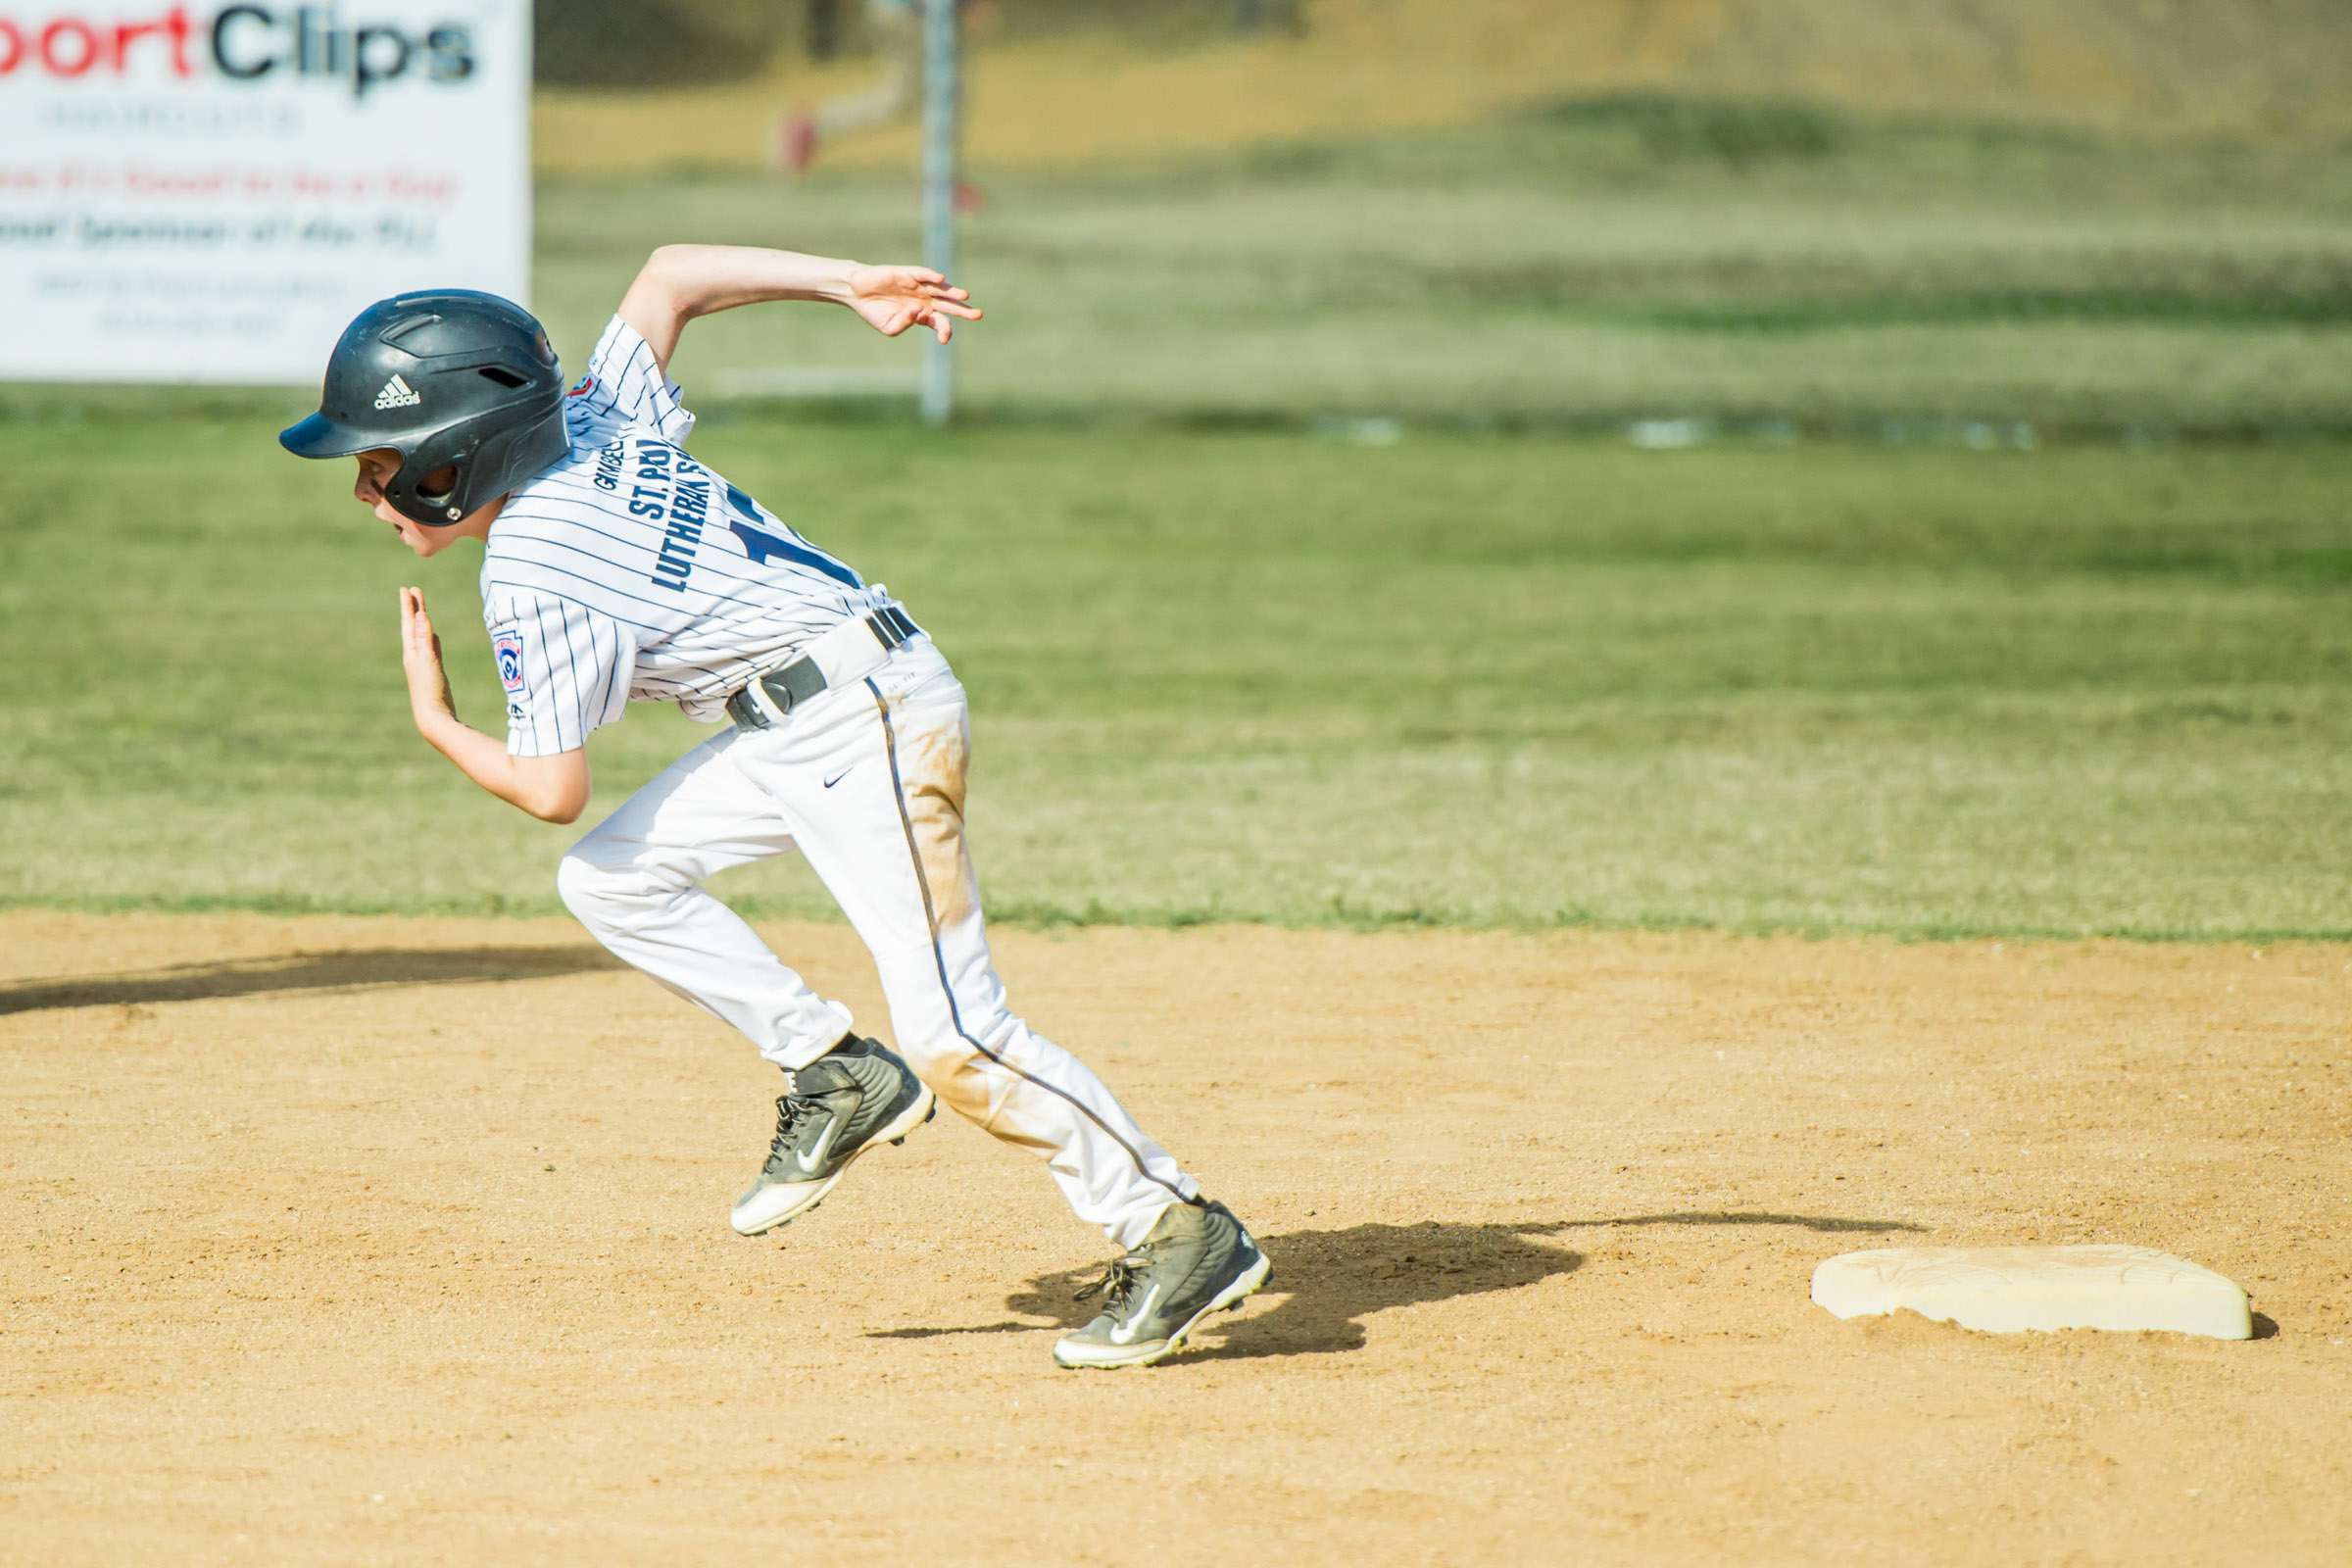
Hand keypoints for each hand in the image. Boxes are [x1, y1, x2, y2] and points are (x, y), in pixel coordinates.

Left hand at [399, 586, 456, 726]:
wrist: (433, 715)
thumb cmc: (429, 688)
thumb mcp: (428, 660)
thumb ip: (425, 638)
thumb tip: (421, 615)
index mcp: (411, 651)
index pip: (409, 623)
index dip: (409, 606)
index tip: (407, 589)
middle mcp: (415, 655)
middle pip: (414, 626)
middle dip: (414, 609)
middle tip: (415, 591)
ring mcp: (424, 663)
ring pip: (422, 635)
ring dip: (422, 621)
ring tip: (422, 610)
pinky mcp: (433, 670)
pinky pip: (431, 647)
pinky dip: (431, 638)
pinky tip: (434, 636)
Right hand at [843, 264, 981, 343]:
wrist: (857, 294)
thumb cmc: (875, 312)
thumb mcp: (890, 327)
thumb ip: (905, 323)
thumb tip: (918, 311)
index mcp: (922, 314)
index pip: (940, 322)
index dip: (944, 330)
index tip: (943, 340)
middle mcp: (924, 299)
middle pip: (947, 304)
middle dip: (962, 310)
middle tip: (978, 315)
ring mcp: (916, 286)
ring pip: (939, 288)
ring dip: (952, 292)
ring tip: (965, 295)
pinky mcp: (906, 274)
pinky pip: (921, 274)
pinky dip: (930, 276)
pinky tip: (941, 279)